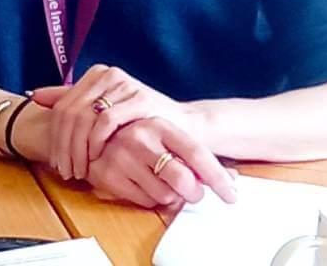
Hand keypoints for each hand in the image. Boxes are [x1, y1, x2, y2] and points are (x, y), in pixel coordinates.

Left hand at [32, 64, 196, 179]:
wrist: (184, 127)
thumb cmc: (141, 122)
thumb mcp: (104, 111)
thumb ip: (72, 101)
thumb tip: (34, 95)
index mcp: (96, 75)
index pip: (63, 106)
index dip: (55, 136)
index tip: (56, 162)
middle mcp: (107, 74)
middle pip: (71, 112)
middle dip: (64, 146)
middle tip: (65, 170)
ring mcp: (123, 85)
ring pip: (85, 117)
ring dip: (78, 148)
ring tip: (79, 169)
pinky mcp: (139, 98)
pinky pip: (107, 120)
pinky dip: (97, 140)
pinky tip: (96, 157)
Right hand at [82, 117, 235, 209]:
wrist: (94, 132)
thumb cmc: (142, 138)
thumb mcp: (168, 137)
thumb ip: (196, 156)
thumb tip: (232, 179)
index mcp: (159, 124)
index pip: (196, 153)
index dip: (218, 177)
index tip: (231, 195)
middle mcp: (139, 137)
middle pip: (183, 179)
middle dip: (194, 192)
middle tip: (193, 192)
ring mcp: (121, 156)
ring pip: (166, 195)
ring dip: (170, 196)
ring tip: (160, 182)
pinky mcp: (108, 175)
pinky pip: (145, 201)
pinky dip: (150, 199)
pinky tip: (142, 185)